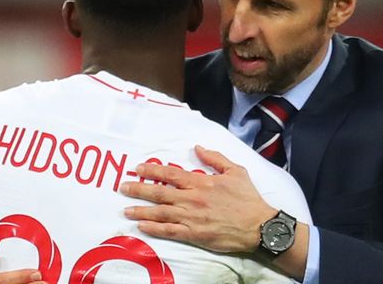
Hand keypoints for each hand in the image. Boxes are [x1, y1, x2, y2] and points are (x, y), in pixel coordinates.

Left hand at [120, 145, 276, 252]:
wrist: (259, 225)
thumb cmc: (248, 198)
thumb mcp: (236, 171)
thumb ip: (215, 158)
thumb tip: (197, 148)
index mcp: (201, 182)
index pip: (170, 174)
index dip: (152, 171)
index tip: (138, 169)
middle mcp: (193, 199)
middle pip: (160, 193)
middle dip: (139, 189)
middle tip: (123, 187)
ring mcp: (192, 218)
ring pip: (161, 213)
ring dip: (141, 210)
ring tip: (126, 209)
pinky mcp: (195, 234)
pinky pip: (170, 231)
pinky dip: (154, 228)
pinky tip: (142, 226)